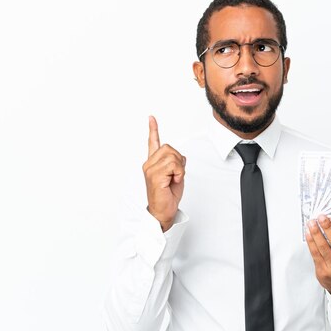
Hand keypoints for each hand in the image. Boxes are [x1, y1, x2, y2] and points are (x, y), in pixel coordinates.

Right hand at [142, 116, 185, 231]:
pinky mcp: (154, 175)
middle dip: (179, 161)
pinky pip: (173, 165)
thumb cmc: (168, 196)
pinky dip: (178, 173)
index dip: (153, 130)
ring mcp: (150, 169)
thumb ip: (177, 164)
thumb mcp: (176, 176)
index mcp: (153, 163)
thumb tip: (181, 157)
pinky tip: (172, 182)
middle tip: (176, 175)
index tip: (151, 118)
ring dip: (179, 168)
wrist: (163, 212)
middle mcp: (149, 164)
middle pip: (170, 148)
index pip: (152, 143)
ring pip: (172, 156)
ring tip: (174, 179)